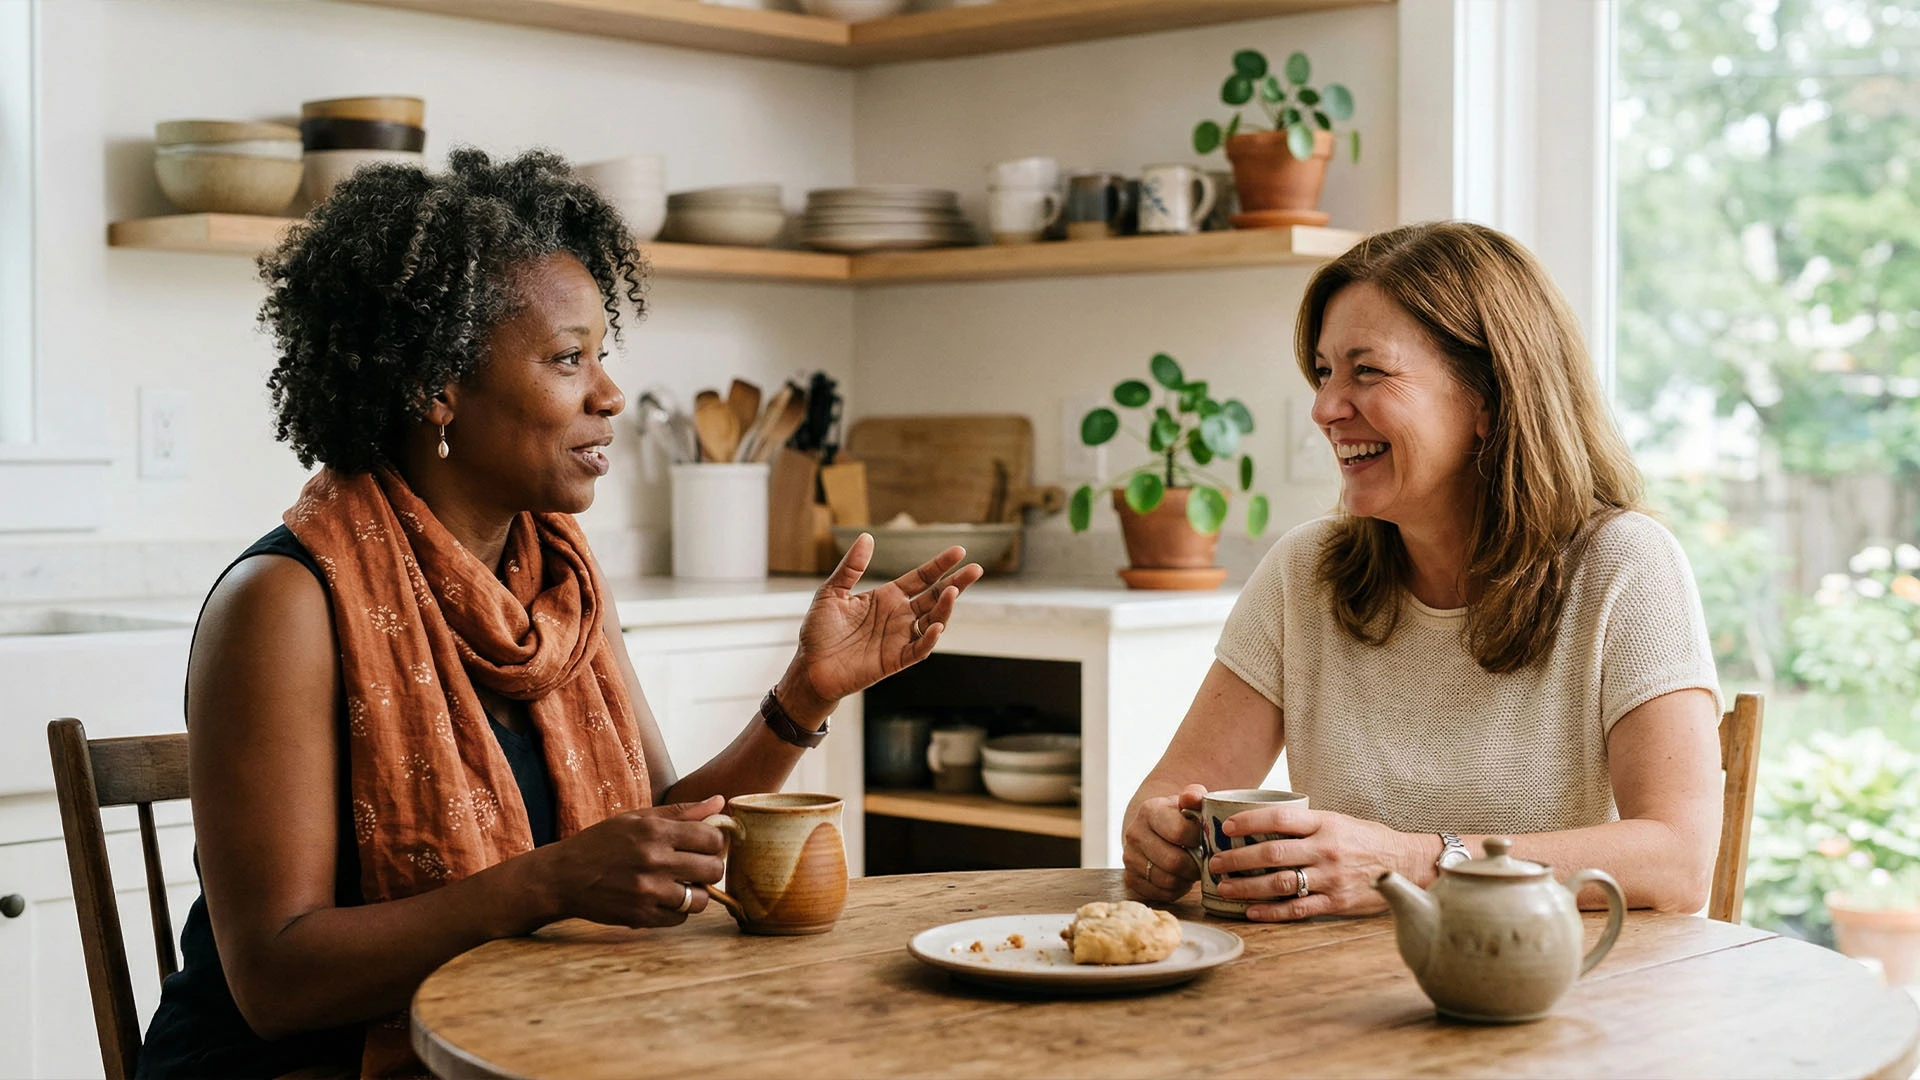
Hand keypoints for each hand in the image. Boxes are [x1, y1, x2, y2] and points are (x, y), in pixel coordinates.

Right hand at [541, 795, 727, 927]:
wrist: (564, 876)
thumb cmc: (602, 843)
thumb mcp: (638, 818)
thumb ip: (681, 812)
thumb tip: (720, 802)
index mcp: (655, 831)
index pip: (713, 839)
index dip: (715, 843)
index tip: (705, 845)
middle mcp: (654, 861)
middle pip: (714, 870)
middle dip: (710, 868)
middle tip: (696, 866)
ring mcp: (648, 892)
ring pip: (702, 899)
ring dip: (697, 893)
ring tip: (682, 884)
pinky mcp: (641, 916)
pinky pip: (681, 918)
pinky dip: (678, 911)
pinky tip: (665, 899)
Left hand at [779, 534, 984, 717]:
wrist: (809, 667)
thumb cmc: (819, 631)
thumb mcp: (831, 592)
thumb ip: (851, 568)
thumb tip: (867, 537)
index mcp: (887, 597)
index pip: (921, 578)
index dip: (940, 565)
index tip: (959, 551)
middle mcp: (899, 616)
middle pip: (935, 597)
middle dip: (957, 584)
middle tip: (976, 569)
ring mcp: (899, 638)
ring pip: (932, 621)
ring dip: (945, 608)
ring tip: (953, 591)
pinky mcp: (895, 660)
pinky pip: (918, 649)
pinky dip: (929, 639)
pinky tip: (936, 626)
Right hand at [1122, 784, 1207, 901]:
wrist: (1156, 830)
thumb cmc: (1180, 817)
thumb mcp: (1189, 802)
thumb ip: (1195, 795)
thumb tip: (1192, 798)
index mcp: (1150, 810)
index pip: (1179, 832)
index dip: (1199, 840)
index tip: (1208, 840)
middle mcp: (1135, 833)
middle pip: (1173, 862)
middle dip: (1195, 866)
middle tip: (1205, 863)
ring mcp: (1129, 857)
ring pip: (1166, 880)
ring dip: (1186, 879)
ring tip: (1192, 870)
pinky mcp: (1130, 878)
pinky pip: (1159, 894)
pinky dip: (1175, 890)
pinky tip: (1180, 878)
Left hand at [1206, 804, 1420, 920]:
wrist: (1407, 864)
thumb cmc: (1367, 839)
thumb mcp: (1339, 821)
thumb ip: (1306, 824)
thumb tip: (1262, 823)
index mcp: (1326, 823)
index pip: (1279, 818)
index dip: (1250, 821)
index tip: (1227, 826)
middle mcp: (1326, 850)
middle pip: (1272, 854)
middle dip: (1237, 859)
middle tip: (1214, 863)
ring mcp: (1331, 878)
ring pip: (1280, 884)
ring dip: (1247, 887)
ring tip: (1224, 888)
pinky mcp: (1336, 903)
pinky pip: (1298, 909)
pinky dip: (1272, 912)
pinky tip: (1251, 911)